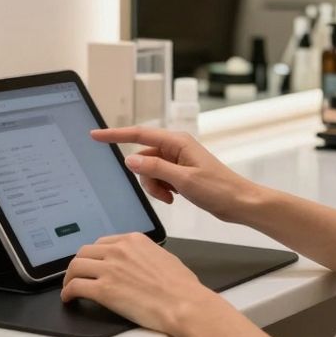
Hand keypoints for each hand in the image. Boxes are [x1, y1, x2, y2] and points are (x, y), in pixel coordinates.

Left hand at [60, 233, 216, 335]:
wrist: (184, 304)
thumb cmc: (182, 286)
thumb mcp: (163, 257)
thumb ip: (145, 255)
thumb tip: (139, 262)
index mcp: (133, 240)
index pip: (102, 243)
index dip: (93, 255)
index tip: (91, 263)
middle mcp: (118, 250)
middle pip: (84, 252)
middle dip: (78, 264)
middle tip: (77, 275)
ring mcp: (109, 269)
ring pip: (75, 267)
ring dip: (69, 277)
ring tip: (69, 287)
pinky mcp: (103, 290)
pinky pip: (75, 287)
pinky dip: (67, 292)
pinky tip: (68, 298)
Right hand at [91, 127, 255, 222]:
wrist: (239, 202)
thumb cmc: (219, 188)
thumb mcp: (184, 180)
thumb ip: (155, 168)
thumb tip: (130, 159)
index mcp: (177, 141)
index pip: (138, 134)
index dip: (115, 134)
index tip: (96, 135)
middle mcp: (175, 147)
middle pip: (143, 157)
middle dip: (146, 177)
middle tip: (163, 193)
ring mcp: (177, 160)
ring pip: (149, 170)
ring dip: (155, 186)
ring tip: (172, 197)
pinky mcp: (180, 172)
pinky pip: (159, 178)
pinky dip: (162, 189)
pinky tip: (175, 197)